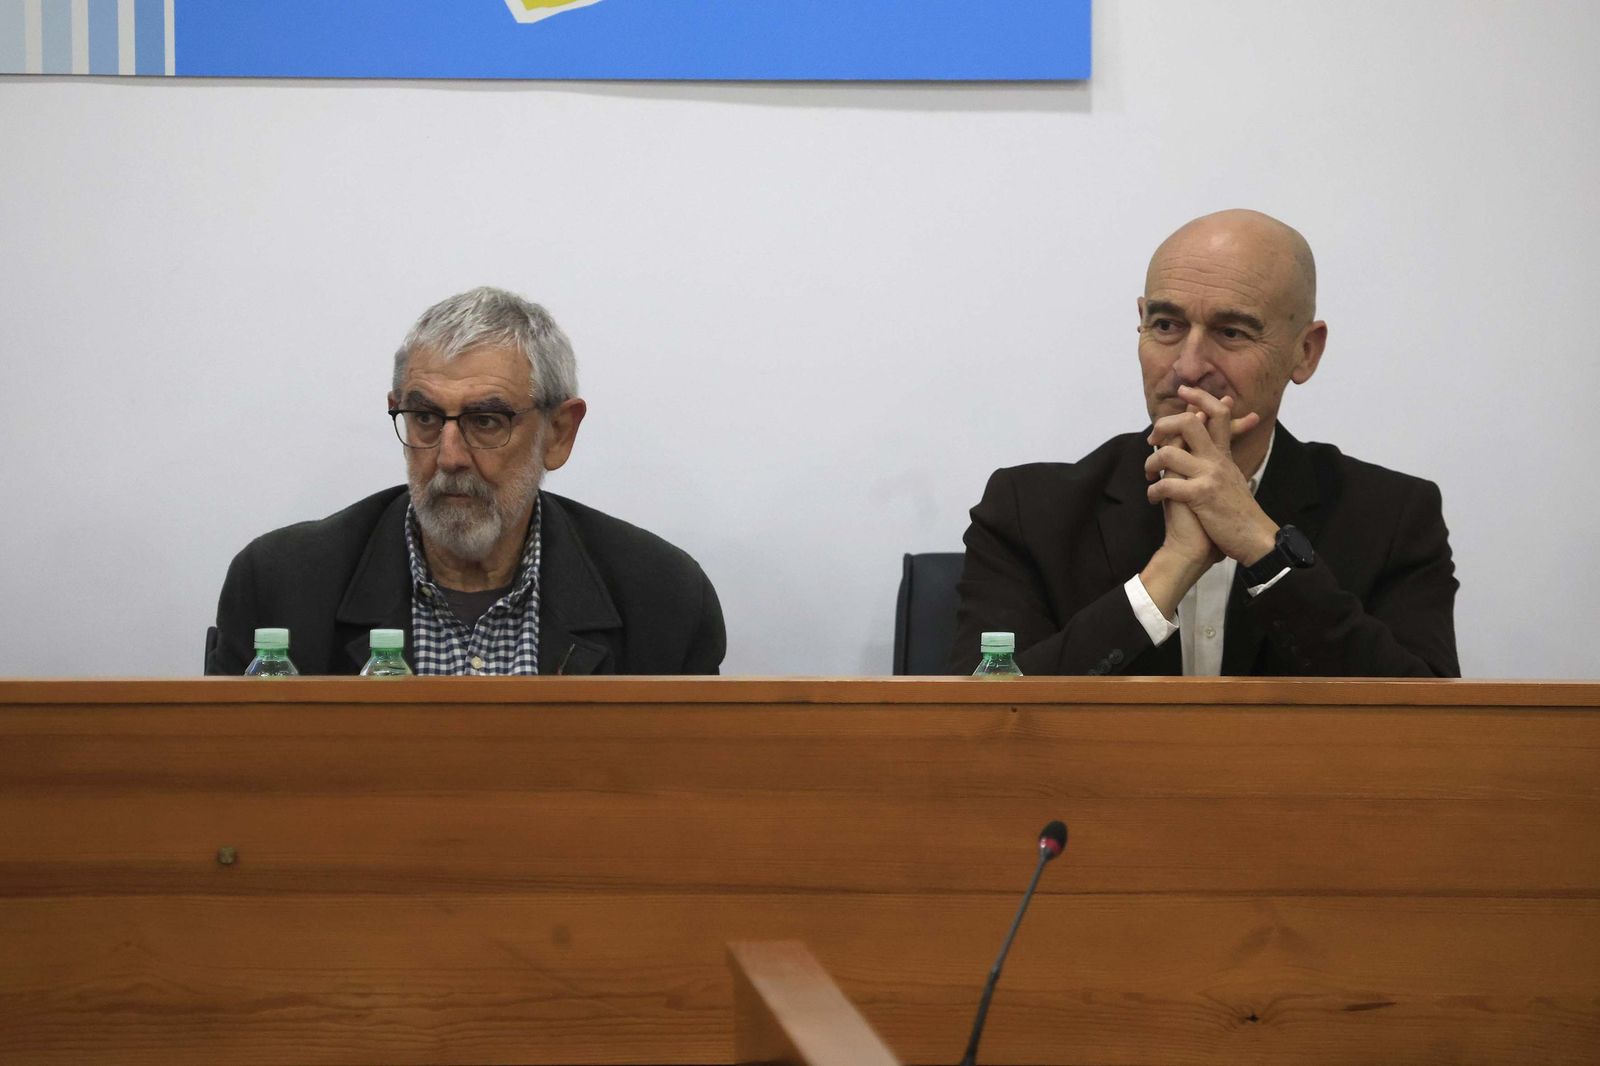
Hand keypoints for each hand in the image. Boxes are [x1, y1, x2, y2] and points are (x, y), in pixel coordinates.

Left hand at [1144, 387, 1278, 563]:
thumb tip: (1213, 449)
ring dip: (1151, 463)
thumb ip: (1220, 462)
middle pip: (1189, 423)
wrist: (1255, 539)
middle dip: (1163, 426)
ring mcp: (1210, 476)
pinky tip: (1153, 498)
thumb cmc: (1238, 514)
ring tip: (1150, 476)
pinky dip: (1154, 490)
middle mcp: (1217, 461)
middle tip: (1152, 440)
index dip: (1200, 398)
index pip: (1217, 414)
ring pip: (1169, 454)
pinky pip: (1167, 485)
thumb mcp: (1232, 480)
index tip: (1184, 390)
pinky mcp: (1201, 496)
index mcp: (1224, 456)